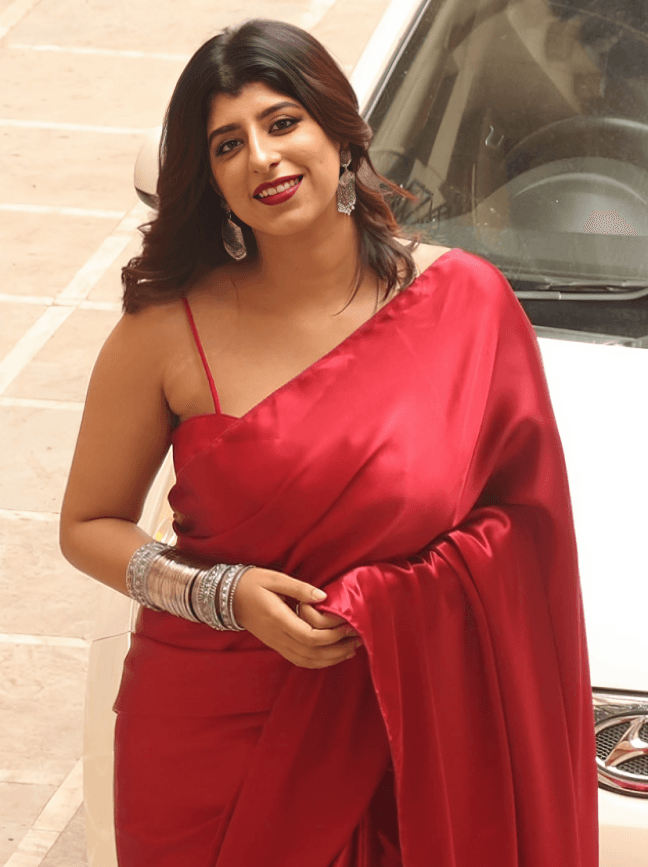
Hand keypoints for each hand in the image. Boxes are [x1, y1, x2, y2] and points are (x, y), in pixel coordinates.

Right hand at [233, 568, 361, 668]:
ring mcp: (276, 643)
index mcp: (278, 619)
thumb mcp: (275, 578)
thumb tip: (323, 597)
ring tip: (351, 649)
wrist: (226, 597)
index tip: (349, 625)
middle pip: (312, 653)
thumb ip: (299, 588)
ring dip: (331, 658)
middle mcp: (277, 636)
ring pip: (307, 661)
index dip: (333, 636)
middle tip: (358, 639)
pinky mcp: (276, 645)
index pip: (311, 637)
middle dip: (338, 649)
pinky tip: (331, 655)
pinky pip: (299, 660)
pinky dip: (318, 661)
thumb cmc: (251, 583)